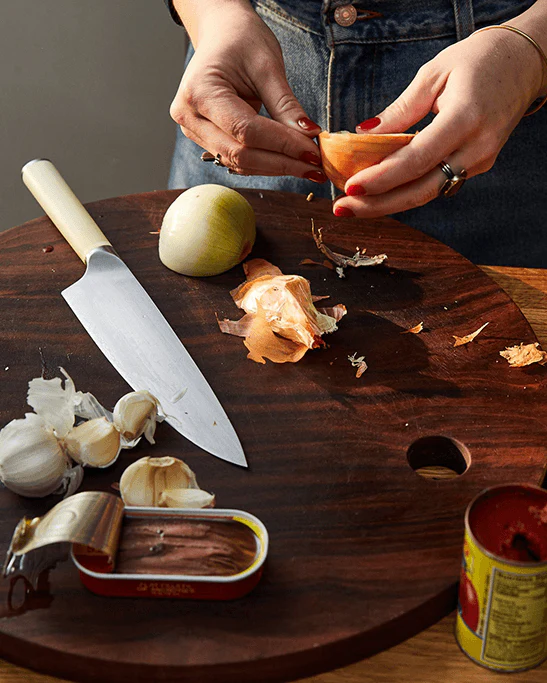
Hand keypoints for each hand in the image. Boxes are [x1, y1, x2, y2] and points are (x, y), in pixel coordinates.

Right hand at [169, 2, 325, 181]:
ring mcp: (194, 131)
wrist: (220, 34)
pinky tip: (289, 161)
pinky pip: (237, 159)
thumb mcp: (267, 66)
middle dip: (282, 162)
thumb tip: (309, 136)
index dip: (283, 145)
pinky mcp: (205, 140)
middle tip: (315, 166)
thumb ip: (286, 105)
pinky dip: (265, 163)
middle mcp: (190, 117)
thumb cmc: (241, 40)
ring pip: (239, 162)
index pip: (246, 130)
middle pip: (240, 153)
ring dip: (275, 167)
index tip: (313, 152)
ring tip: (307, 166)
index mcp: (200, 92)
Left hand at [333, 27, 545, 217]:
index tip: (351, 186)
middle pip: (422, 189)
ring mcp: (480, 161)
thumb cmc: (479, 60)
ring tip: (353, 206)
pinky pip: (437, 184)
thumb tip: (362, 135)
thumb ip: (400, 110)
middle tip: (342, 209)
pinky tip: (379, 193)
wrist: (525, 63)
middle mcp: (477, 147)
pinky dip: (405, 190)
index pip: (417, 159)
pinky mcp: (478, 165)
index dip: (383, 177)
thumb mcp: (434, 74)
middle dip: (378, 204)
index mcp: (465, 118)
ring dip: (388, 203)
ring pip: (428, 193)